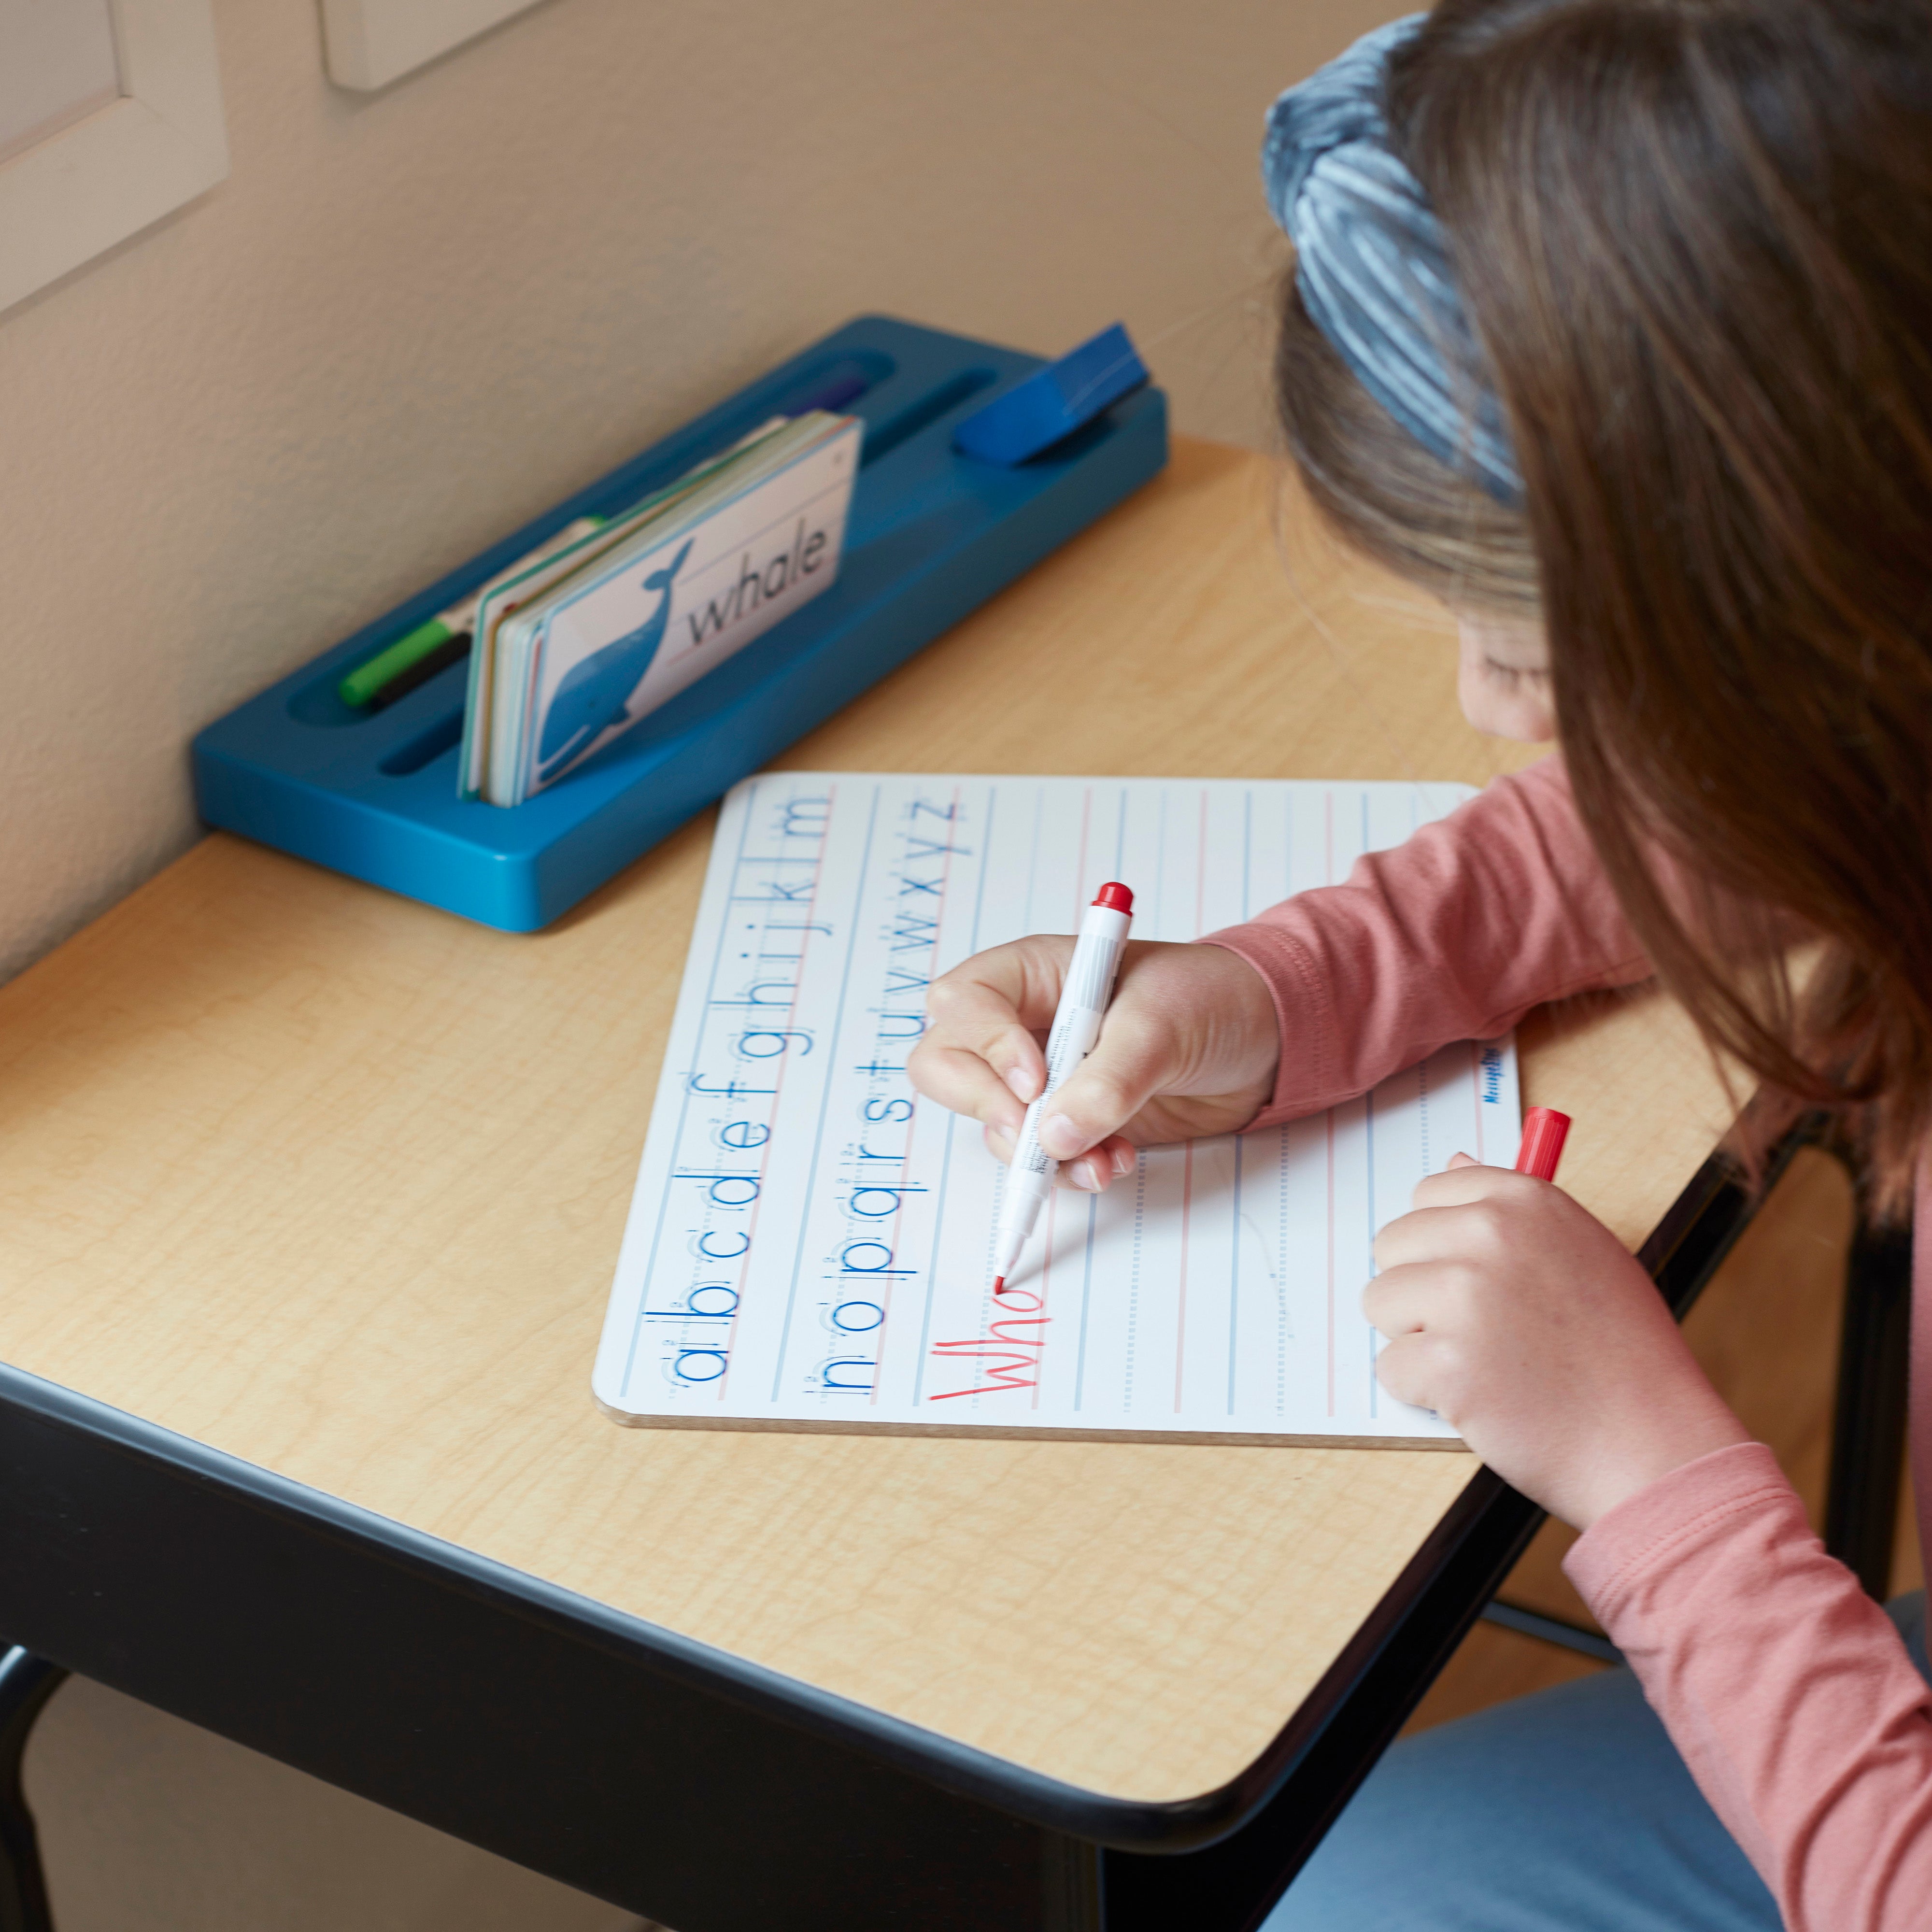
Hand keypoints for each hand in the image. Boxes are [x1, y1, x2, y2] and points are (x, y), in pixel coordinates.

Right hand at [907, 938, 1278, 1190]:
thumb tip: (1052, 1137)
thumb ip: (1108, 1081)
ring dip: (1037, 1154)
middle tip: (1030, 1133)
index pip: (965, 1003)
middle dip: (984, 1105)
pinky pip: (1036, 1156)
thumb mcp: (1162, 1027)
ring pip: (992, 1122)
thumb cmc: (1212, 999)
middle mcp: (1024, 1022)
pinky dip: (1068, 1171)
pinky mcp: (1066, 1120)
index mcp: (1034, 972)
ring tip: (1103, 1159)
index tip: (1036, 1082)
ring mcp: (1041, 1075)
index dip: (986, 1046)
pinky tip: (1113, 1163)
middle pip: (947, 1064)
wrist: (1265, 1040)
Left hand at [1367, 1156, 1750, 1528]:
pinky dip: (1424, 1392)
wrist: (1652, 1442)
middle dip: (1422, 1292)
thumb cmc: (1622, 1353)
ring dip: (1418, 1339)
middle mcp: (1491, 1234)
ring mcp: (1465, 1296)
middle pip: (1393, 1246)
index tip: (1477, 1275)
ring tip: (1486, 1364)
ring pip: (1381, 1303)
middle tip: (1485, 1331)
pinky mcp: (1446, 1362)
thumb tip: (1454, 1162)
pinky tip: (1482, 1400)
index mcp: (1525, 1201)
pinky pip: (1390, 1367)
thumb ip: (1514, 1212)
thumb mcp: (1583, 1252)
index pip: (1429, 1193)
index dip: (1442, 1242)